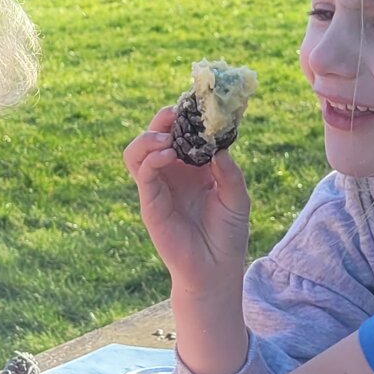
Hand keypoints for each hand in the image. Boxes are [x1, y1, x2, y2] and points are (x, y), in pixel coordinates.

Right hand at [124, 106, 250, 294]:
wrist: (217, 269)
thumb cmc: (227, 234)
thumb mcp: (236, 197)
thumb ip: (228, 172)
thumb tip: (219, 147)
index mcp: (192, 168)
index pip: (180, 133)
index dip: (184, 116)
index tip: (196, 104)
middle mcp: (172, 174)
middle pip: (154, 135)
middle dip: (162, 119)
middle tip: (176, 112)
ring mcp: (158, 188)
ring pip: (136, 152)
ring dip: (148, 136)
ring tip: (166, 136)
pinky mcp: (150, 204)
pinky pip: (142, 174)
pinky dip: (151, 158)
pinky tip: (167, 154)